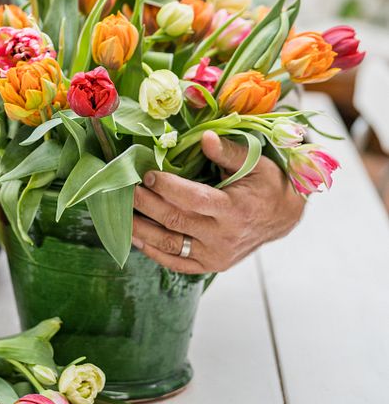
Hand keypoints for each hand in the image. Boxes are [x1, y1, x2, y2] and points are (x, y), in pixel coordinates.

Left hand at [131, 131, 305, 273]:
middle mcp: (223, 237)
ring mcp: (215, 255)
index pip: (194, 200)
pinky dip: (153, 252)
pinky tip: (136, 237)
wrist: (282, 217)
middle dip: (146, 204)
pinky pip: (176, 263)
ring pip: (170, 246)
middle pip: (176, 221)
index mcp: (235, 210)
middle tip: (125, 188)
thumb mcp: (254, 162)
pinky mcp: (210, 266)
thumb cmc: (266, 184)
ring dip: (142, 230)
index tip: (148, 174)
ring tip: (121, 213)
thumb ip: (227, 152)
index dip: (168, 187)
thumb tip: (205, 137)